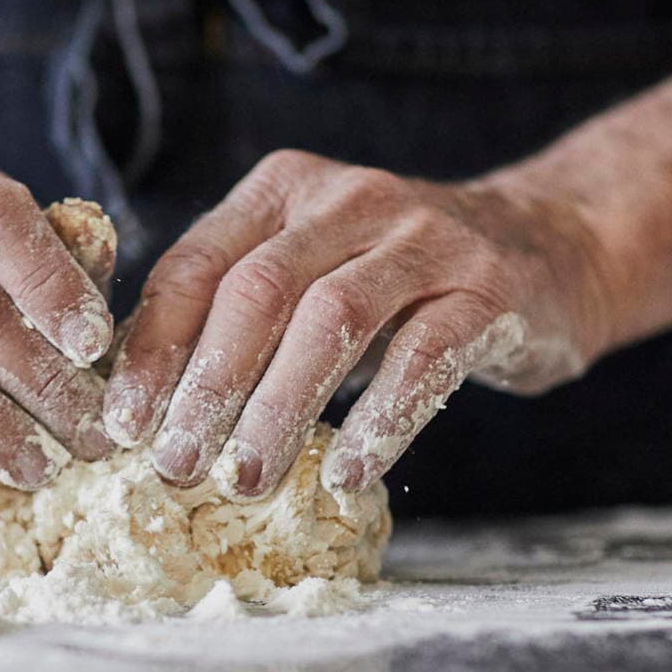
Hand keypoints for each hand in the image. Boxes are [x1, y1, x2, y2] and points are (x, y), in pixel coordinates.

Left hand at [103, 150, 612, 496]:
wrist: (548, 248)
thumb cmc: (397, 283)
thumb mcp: (310, 274)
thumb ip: (237, 317)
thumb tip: (143, 412)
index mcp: (283, 191)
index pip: (197, 266)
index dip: (154, 349)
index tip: (122, 425)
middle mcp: (350, 199)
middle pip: (257, 292)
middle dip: (208, 386)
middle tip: (177, 466)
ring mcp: (424, 237)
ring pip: (332, 319)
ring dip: (280, 408)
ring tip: (245, 480)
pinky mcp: (487, 287)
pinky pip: (426, 357)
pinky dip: (378, 420)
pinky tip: (345, 475)